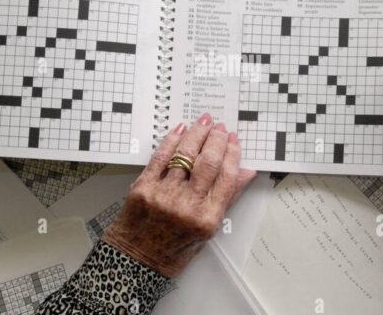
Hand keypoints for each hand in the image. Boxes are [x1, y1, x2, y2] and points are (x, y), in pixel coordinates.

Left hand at [102, 113, 256, 276]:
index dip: (232, 154)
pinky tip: (181, 130)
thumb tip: (245, 172)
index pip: (226, 177)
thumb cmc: (174, 249)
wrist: (137, 259)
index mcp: (207, 219)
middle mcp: (186, 206)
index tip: (234, 140)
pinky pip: (161, 157)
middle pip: (208, 162)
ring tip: (204, 122)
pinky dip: (172, 141)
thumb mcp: (208, 230)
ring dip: (197, 134)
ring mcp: (164, 195)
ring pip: (185, 154)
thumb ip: (227, 199)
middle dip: (216, 139)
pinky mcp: (143, 187)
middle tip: (221, 128)